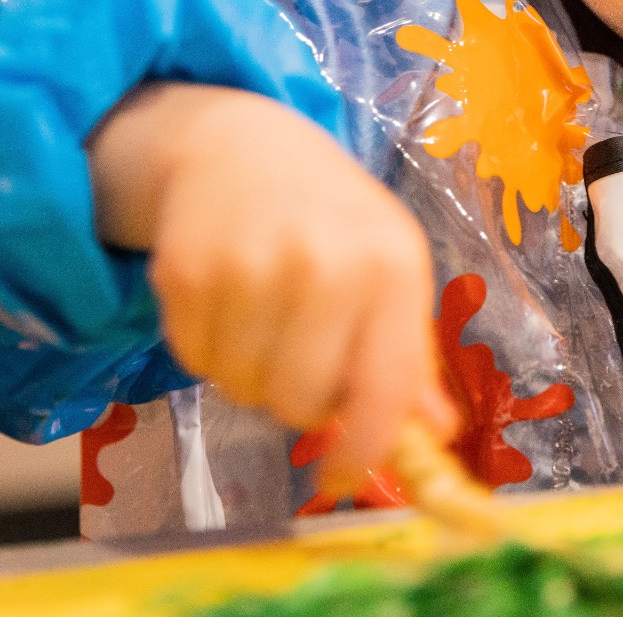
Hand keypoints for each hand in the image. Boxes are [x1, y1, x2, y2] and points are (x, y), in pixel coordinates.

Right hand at [89, 82, 456, 495]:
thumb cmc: (331, 217)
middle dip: (297, 399)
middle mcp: (326, 264)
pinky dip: (208, 348)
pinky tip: (226, 300)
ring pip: (243, 389)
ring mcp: (251, 265)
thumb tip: (436, 432)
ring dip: (249, 374)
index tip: (342, 477)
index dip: (363, 450)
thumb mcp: (388, 266)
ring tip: (263, 320)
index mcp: (392, 265)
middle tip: (298, 355)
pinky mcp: (187, 271)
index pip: (384, 390)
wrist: (240, 145)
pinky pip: (195, 360)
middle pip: (301, 402)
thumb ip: (409, 354)